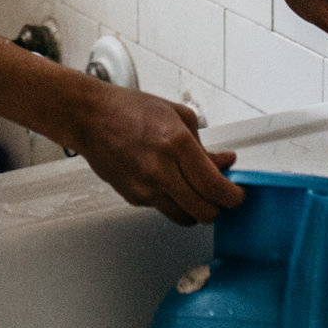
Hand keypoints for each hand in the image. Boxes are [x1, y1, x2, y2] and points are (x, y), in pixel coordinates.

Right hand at [66, 85, 243, 224]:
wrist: (89, 117)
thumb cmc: (130, 110)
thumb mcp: (178, 116)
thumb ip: (205, 146)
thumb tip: (226, 163)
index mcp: (176, 143)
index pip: (215, 187)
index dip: (233, 197)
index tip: (237, 195)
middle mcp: (161, 169)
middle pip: (203, 212)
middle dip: (218, 208)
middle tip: (221, 198)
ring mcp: (144, 187)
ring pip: (184, 217)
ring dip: (196, 210)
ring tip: (196, 192)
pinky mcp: (133, 197)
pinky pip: (163, 208)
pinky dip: (172, 201)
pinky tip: (168, 182)